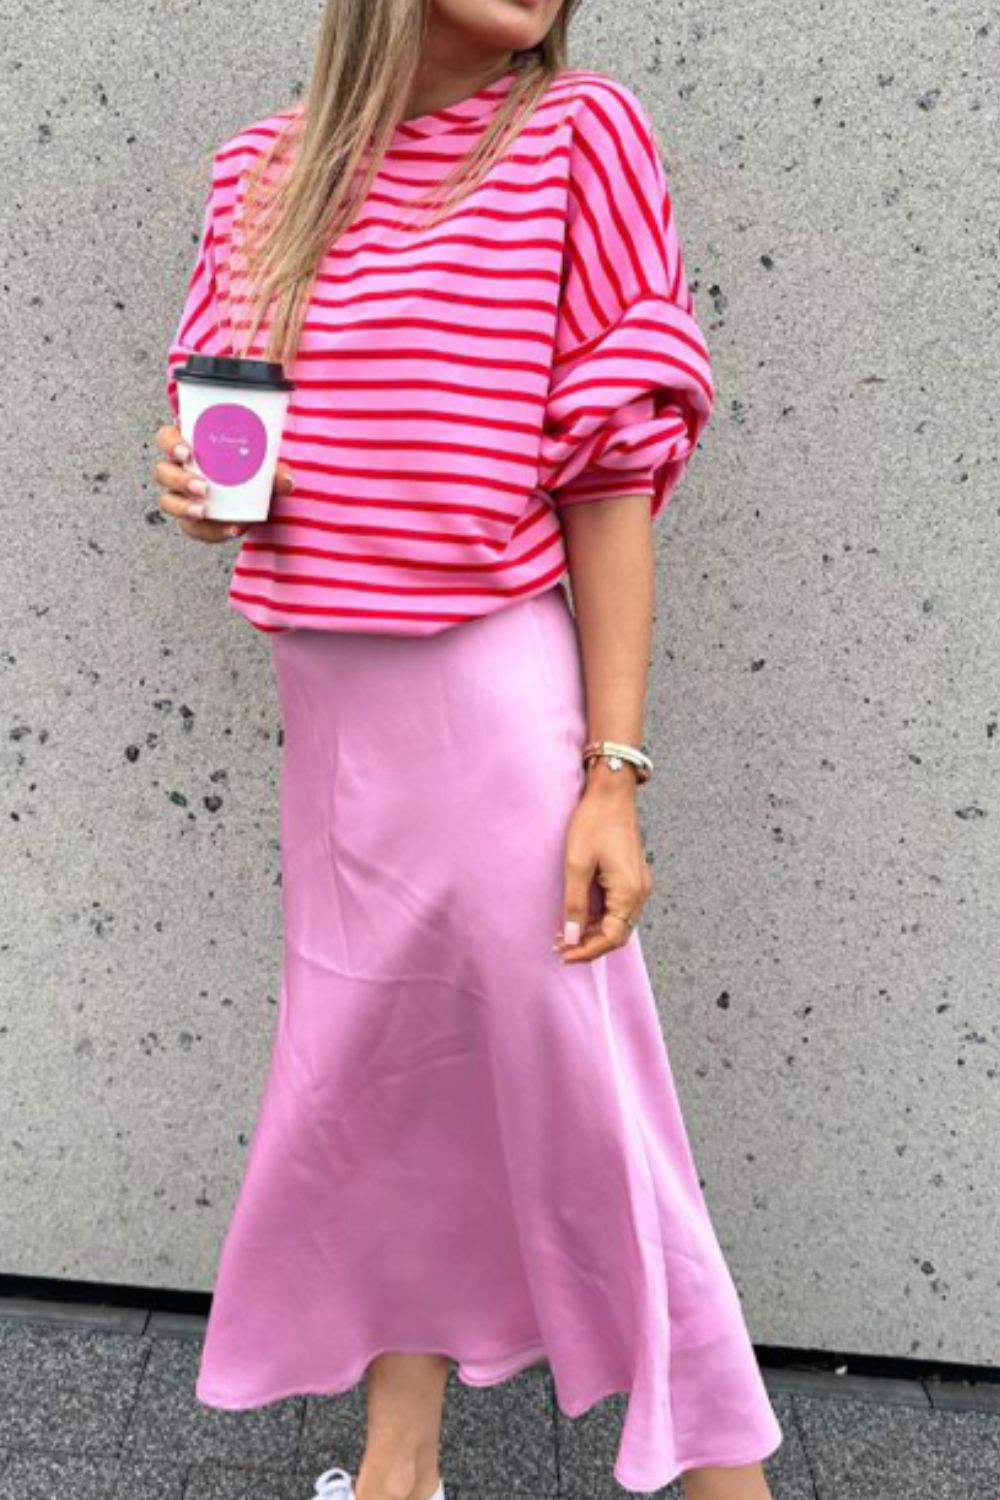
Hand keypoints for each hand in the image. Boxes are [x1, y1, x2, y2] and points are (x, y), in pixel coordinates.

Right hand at [152, 422, 294, 542]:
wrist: (259, 504)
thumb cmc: (254, 475)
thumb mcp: (267, 471)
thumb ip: (276, 473)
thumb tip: (285, 479)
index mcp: (192, 446)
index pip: (166, 437)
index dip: (170, 443)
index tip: (187, 452)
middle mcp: (179, 470)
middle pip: (162, 471)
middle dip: (179, 480)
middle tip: (203, 488)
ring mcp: (181, 496)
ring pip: (167, 501)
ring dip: (184, 507)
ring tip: (204, 512)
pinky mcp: (190, 520)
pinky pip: (191, 527)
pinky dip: (211, 531)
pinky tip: (230, 530)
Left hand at [552, 762, 652, 963]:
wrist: (611, 793)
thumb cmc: (594, 823)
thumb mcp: (577, 864)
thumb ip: (575, 903)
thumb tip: (572, 936)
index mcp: (629, 892)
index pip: (611, 938)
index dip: (586, 951)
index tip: (563, 955)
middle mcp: (640, 893)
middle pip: (617, 934)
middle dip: (589, 945)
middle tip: (561, 947)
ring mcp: (638, 885)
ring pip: (618, 923)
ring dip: (593, 932)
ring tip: (565, 933)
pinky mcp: (632, 877)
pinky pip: (618, 908)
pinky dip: (600, 918)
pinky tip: (579, 915)